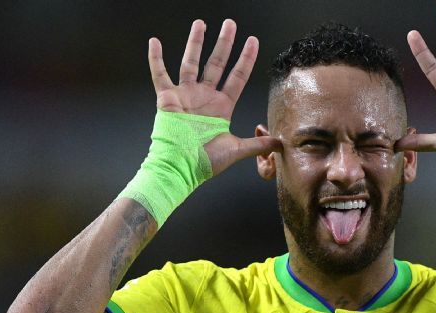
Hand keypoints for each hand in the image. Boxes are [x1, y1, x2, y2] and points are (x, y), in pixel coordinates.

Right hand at [148, 19, 279, 175]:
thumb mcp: (237, 150)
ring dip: (195, 42)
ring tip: (200, 23)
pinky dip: (155, 58)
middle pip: (216, 63)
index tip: (253, 41)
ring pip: (191, 62)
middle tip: (230, 24)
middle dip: (224, 43)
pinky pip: (160, 74)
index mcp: (221, 106)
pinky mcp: (167, 99)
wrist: (180, 167)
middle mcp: (204, 97)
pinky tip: (154, 42)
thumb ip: (259, 145)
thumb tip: (281, 144)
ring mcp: (185, 95)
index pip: (237, 77)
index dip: (246, 59)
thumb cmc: (205, 161)